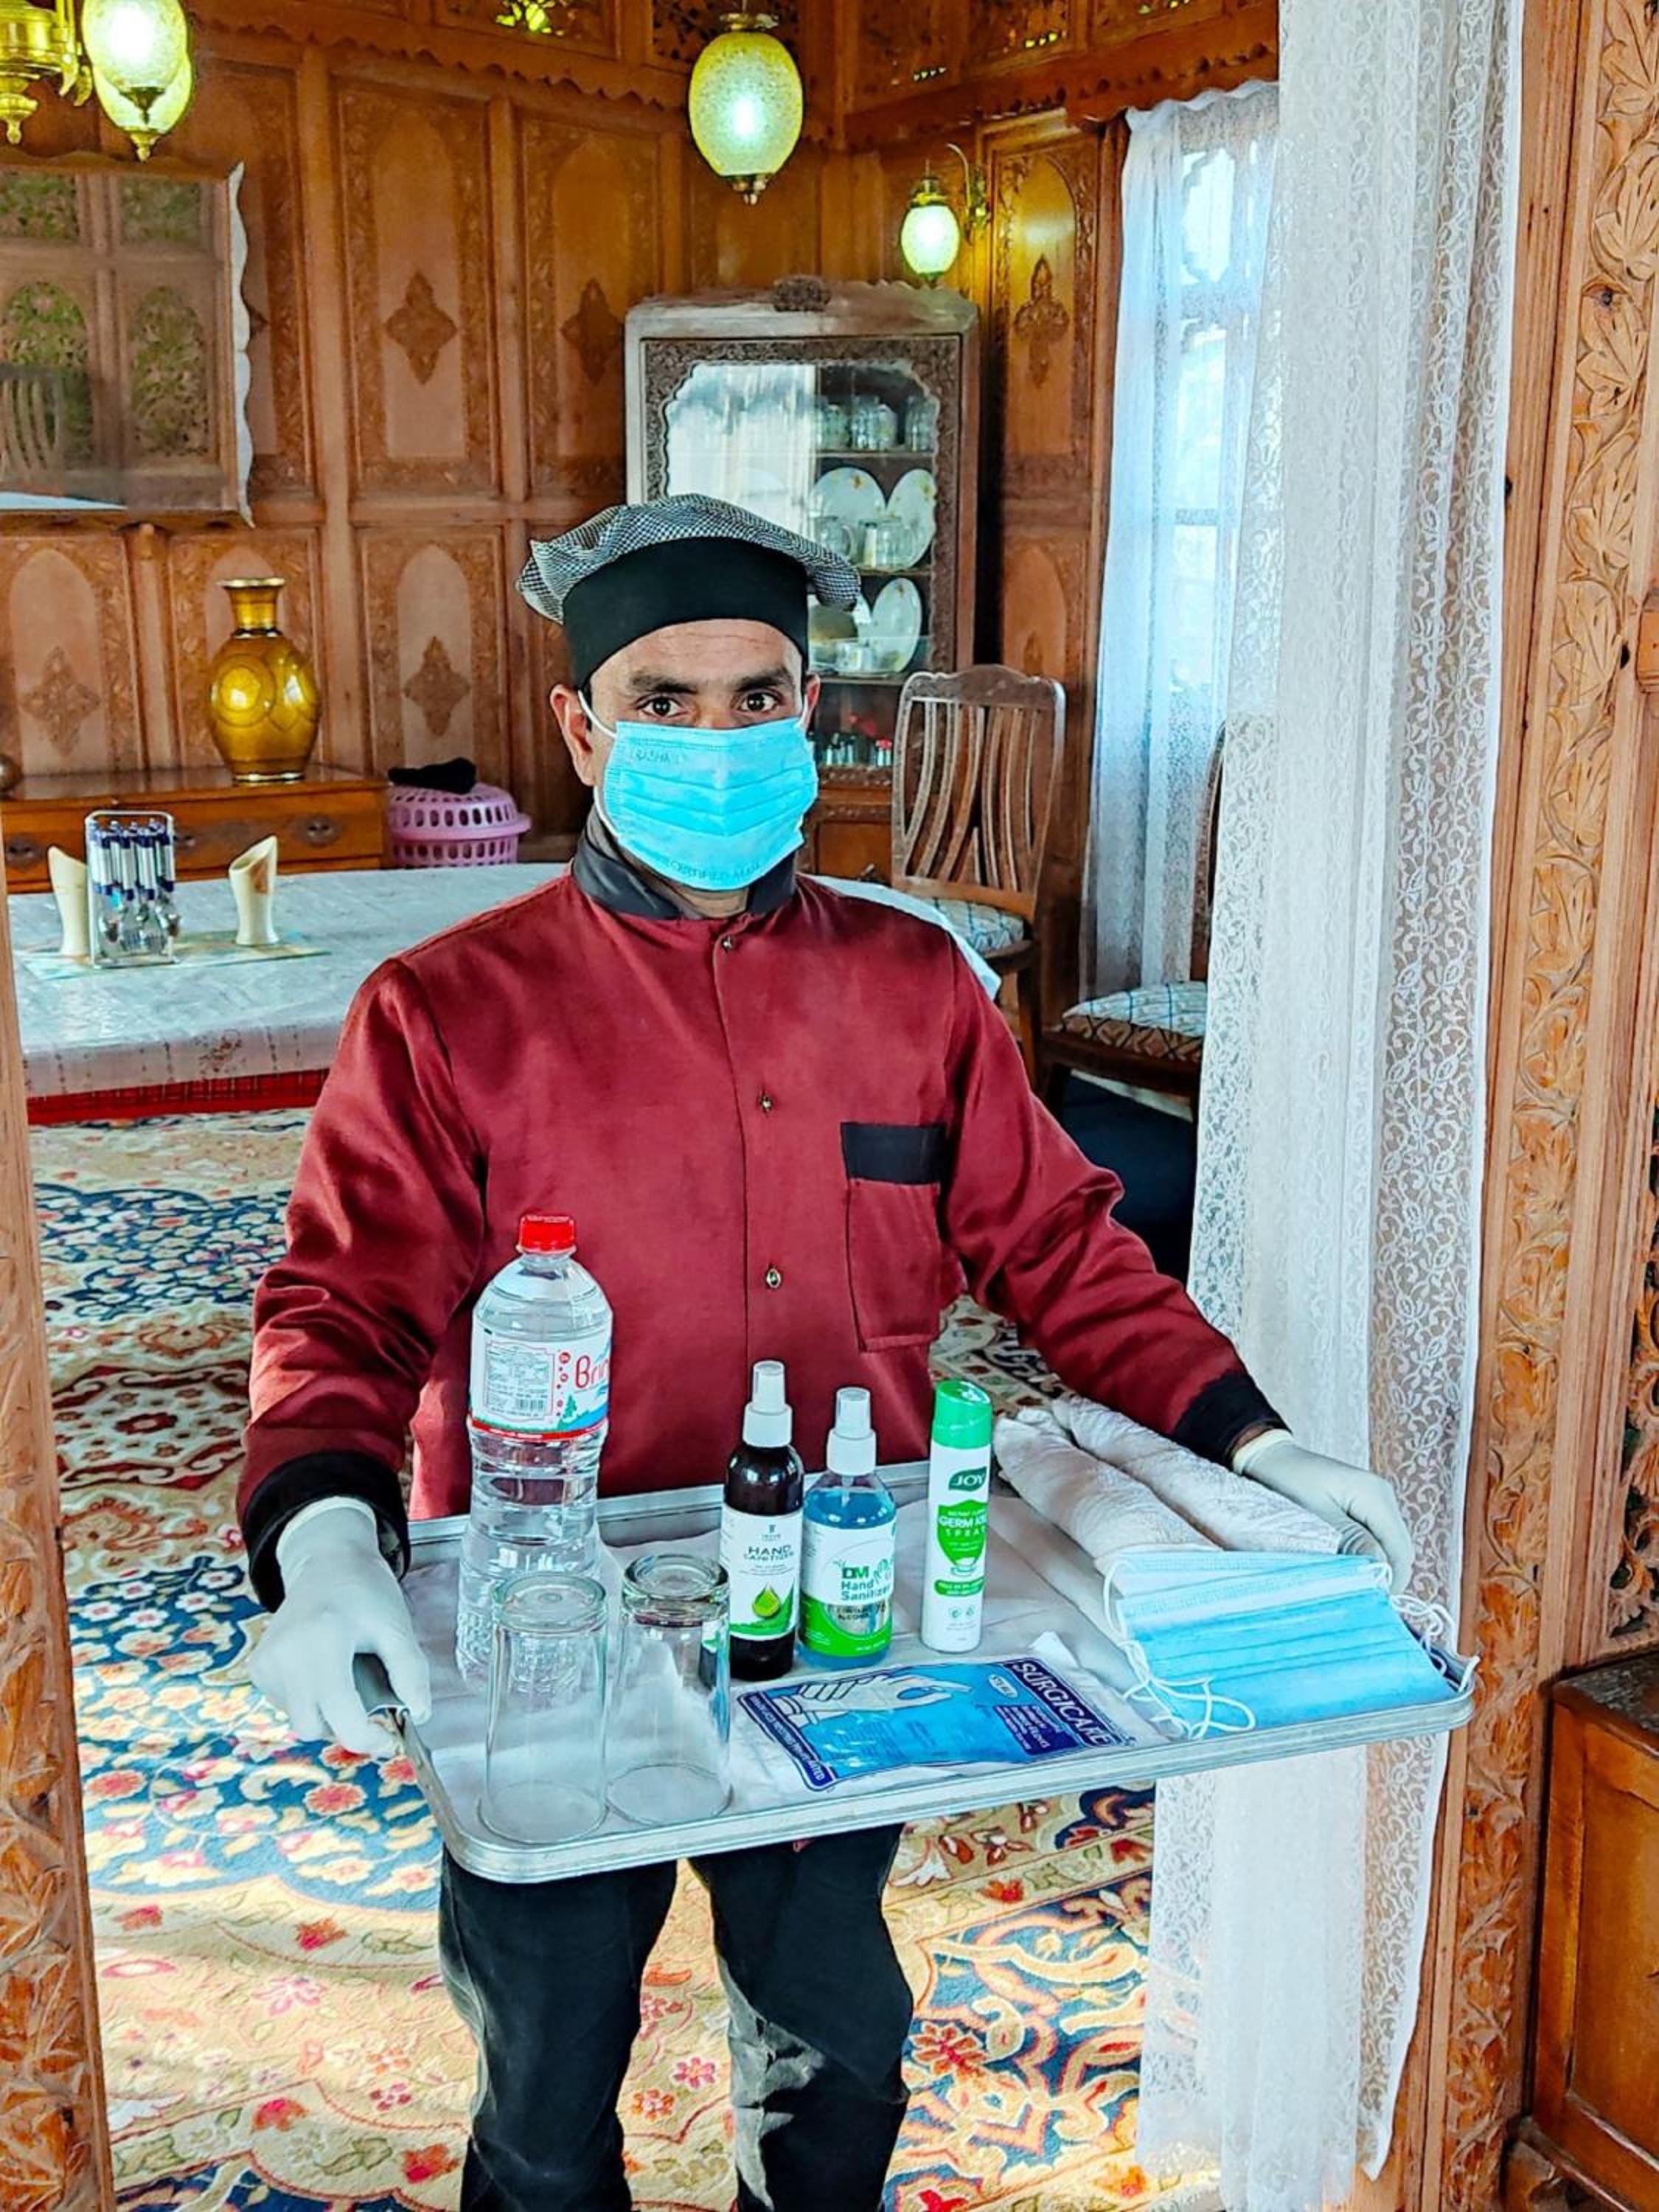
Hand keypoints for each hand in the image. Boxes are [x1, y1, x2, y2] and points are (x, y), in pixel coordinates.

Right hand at [248, 1497, 431, 1754]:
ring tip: (347, 1676)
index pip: (340, 1712)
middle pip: (314, 1726)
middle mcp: (286, 1654)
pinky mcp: (257, 1668)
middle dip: (346, 1726)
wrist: (326, 1562)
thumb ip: (411, 1671)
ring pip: (300, 1720)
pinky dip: (310, 1701)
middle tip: (371, 1706)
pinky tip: (323, 1671)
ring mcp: (266, 1662)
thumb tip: (419, 1714)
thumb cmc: (365, 1592)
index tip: (390, 1741)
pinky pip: (287, 1706)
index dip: (368, 1739)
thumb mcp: (397, 1626)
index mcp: (323, 1640)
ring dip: (327, 1713)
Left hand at [1232, 1430, 1415, 1591]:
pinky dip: (1363, 1555)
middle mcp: (1382, 1497)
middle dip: (1383, 1574)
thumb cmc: (1285, 1483)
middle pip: (1398, 1551)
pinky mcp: (1362, 1508)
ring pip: (1387, 1547)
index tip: (1366, 1600)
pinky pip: (1373, 1539)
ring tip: (1346, 1580)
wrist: (1267, 1457)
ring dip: (1372, 1566)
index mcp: (1375, 1495)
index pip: (1400, 1550)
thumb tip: (1382, 1569)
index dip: (1390, 1579)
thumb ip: (1350, 1541)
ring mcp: (1375, 1502)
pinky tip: (1343, 1563)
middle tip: (1354, 1594)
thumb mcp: (1315, 1516)